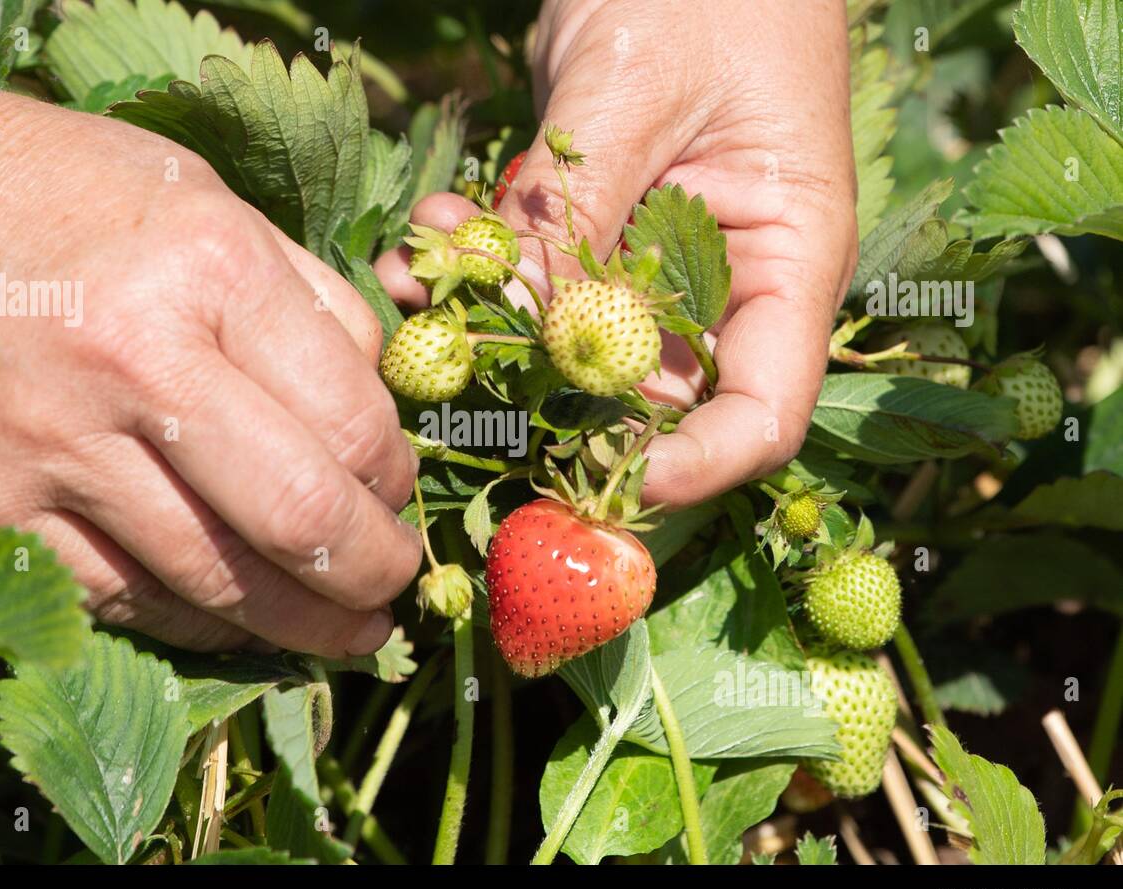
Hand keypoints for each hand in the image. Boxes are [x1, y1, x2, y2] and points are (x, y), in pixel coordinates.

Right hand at [0, 39, 419, 655]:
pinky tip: (242, 620)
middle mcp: (131, 362)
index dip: (396, 477)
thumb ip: (310, 303)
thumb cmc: (58, 194)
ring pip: (216, 585)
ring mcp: (48, 448)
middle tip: (396, 587)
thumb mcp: (209, 202)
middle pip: (298, 519)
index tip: (397, 488)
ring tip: (347, 630)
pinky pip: (124, 604)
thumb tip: (384, 411)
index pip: (351, 421)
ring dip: (303, 624)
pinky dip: (200, 625)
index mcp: (208, 269)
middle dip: (374, 575)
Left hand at [378, 0, 857, 506]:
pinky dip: (481, 266)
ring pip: (570, 341)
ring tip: (425, 261)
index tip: (603, 479)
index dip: (692, 468)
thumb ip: (582, 207)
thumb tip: (522, 317)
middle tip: (453, 351)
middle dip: (544, 387)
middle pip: (646, 394)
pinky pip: (535, 281)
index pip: (760, 413)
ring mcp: (654, 263)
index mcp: (785, 262)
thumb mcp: (641, 86)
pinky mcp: (597, 234)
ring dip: (491, 318)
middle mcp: (723, 283)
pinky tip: (433, 230)